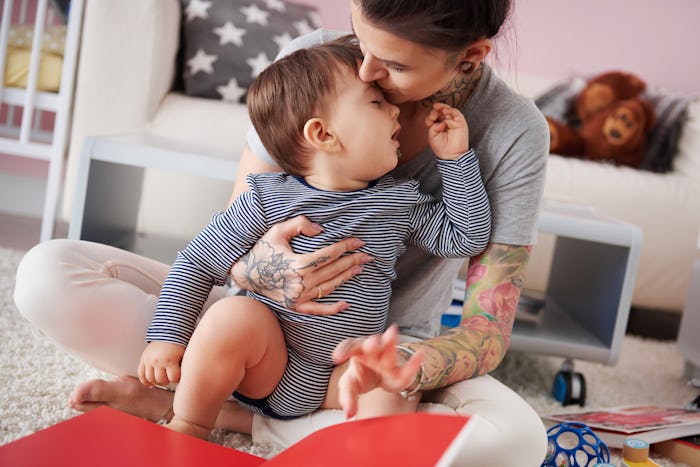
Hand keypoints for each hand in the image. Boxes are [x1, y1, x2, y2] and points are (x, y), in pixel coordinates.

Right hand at [138, 341, 184, 386]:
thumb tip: (183, 378)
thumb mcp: (183, 355)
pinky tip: (151, 384)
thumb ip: (182, 366)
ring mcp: (149, 361)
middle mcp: (157, 361)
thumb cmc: (178, 344)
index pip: (173, 379)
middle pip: (161, 380)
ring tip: (162, 379)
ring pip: (150, 379)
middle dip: (167, 381)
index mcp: (169, 360)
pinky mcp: (143, 359)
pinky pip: (141, 374)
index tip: (178, 376)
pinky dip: (145, 381)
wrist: (168, 332)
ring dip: (157, 382)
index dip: (177, 379)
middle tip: (170, 378)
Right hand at [230, 215, 371, 314]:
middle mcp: (299, 283)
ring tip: (360, 268)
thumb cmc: (263, 250)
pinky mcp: (294, 306)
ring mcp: (297, 297)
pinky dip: (332, 309)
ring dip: (346, 278)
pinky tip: (346, 304)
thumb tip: (321, 230)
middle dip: (352, 261)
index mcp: (297, 265)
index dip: (346, 247)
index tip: (359, 241)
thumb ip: (299, 224)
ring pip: (329, 287)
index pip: (328, 254)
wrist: (245, 274)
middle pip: (333, 270)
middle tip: (368, 255)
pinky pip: (317, 310)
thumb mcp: (277, 231)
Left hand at [332, 325, 423, 417]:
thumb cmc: (361, 377)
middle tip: (371, 344)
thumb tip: (348, 414)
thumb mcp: (350, 385)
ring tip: (393, 333)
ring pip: (389, 350)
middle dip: (371, 344)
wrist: (382, 375)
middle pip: (370, 345)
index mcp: (357, 353)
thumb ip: (347, 398)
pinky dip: (414, 362)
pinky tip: (420, 355)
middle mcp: (372, 352)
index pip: (349, 348)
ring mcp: (388, 359)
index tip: (337, 357)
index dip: (344, 350)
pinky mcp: (401, 371)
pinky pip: (408, 366)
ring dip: (390, 342)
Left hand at [425, 102, 469, 159]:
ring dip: (442, 107)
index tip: (430, 120)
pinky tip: (445, 111)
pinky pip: (456, 113)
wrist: (450, 155)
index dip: (430, 116)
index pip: (433, 116)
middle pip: (440, 110)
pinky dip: (450, 110)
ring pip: (447, 109)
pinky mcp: (460, 122)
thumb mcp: (432, 135)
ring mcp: (452, 121)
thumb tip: (440, 121)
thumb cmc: (441, 147)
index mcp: (437, 124)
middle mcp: (445, 121)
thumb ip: (433, 126)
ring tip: (437, 108)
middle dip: (435, 110)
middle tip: (433, 114)